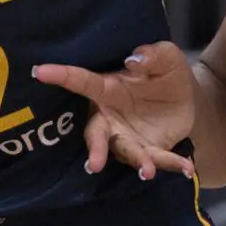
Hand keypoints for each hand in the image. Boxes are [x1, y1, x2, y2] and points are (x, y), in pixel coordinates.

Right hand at [33, 44, 195, 179]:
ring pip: (125, 152)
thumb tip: (134, 59)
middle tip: (94, 164)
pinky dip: (172, 164)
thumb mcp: (166, 57)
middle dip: (95, 149)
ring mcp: (127, 137)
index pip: (81, 81)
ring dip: (136, 162)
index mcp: (107, 88)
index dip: (60, 75)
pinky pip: (158, 159)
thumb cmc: (165, 74)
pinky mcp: (148, 151)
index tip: (38, 71)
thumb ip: (151, 54)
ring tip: (146, 171)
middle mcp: (110, 117)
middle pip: (95, 134)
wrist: (187, 100)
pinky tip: (187, 167)